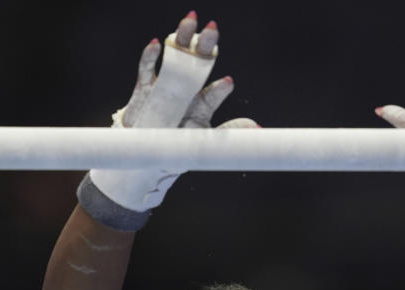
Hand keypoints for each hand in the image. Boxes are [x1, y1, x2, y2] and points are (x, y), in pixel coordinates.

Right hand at [85, 12, 256, 225]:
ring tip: (190, 20)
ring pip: (174, 58)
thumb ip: (229, 132)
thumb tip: (259, 127)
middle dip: (205, 46)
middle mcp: (187, 90)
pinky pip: (147, 69)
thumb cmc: (177, 147)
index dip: (220, 88)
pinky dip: (150, 56)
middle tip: (213, 29)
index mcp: (203, 104)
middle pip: (198, 63)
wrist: (146, 154)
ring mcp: (166, 86)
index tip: (228, 83)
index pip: (214, 93)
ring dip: (181, 39)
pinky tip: (156, 43)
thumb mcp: (204, 142)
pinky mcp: (145, 88)